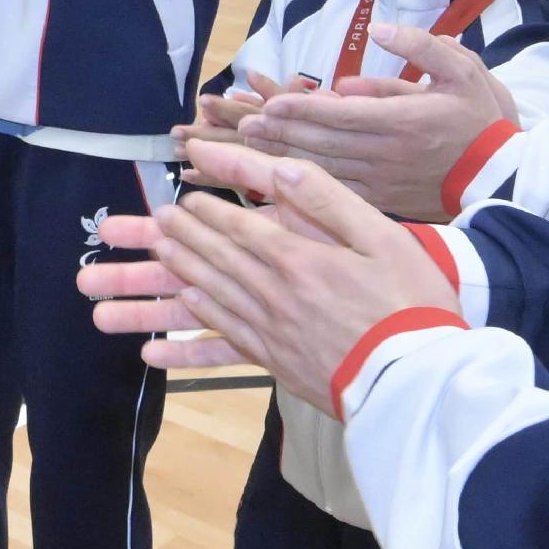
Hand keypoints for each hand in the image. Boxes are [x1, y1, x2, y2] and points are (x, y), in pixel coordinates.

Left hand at [82, 148, 455, 389]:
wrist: (423, 381)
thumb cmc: (412, 303)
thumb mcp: (380, 235)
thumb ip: (325, 200)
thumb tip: (277, 167)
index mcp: (296, 258)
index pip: (234, 226)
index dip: (201, 211)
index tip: (175, 199)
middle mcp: (271, 294)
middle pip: (206, 261)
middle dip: (165, 242)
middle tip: (129, 230)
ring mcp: (270, 332)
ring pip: (204, 301)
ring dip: (160, 286)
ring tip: (125, 277)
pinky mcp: (277, 363)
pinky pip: (221, 349)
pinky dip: (187, 344)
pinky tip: (160, 341)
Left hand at [234, 25, 520, 218]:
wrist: (503, 174)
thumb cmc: (480, 117)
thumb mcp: (462, 68)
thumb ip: (420, 46)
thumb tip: (379, 31)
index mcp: (404, 122)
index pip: (342, 114)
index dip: (302, 109)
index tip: (269, 103)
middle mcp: (387, 155)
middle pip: (323, 143)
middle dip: (280, 133)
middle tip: (243, 124)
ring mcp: (384, 183)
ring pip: (324, 169)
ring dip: (284, 157)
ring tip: (250, 146)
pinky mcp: (383, 202)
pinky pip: (337, 194)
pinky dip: (304, 187)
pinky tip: (276, 183)